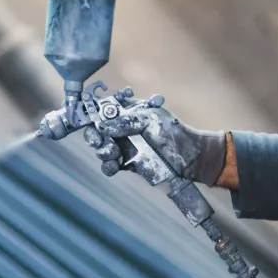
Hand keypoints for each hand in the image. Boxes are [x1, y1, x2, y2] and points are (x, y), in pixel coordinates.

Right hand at [83, 102, 228, 186]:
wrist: (190, 158)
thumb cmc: (174, 133)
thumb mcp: (151, 120)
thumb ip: (126, 121)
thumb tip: (103, 126)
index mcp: (128, 113)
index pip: (103, 111)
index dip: (92, 114)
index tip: (87, 120)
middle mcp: (123, 129)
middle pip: (97, 131)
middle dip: (94, 136)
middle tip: (99, 141)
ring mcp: (124, 147)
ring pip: (102, 149)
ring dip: (102, 151)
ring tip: (113, 153)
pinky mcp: (128, 164)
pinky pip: (110, 166)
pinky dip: (108, 166)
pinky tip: (114, 165)